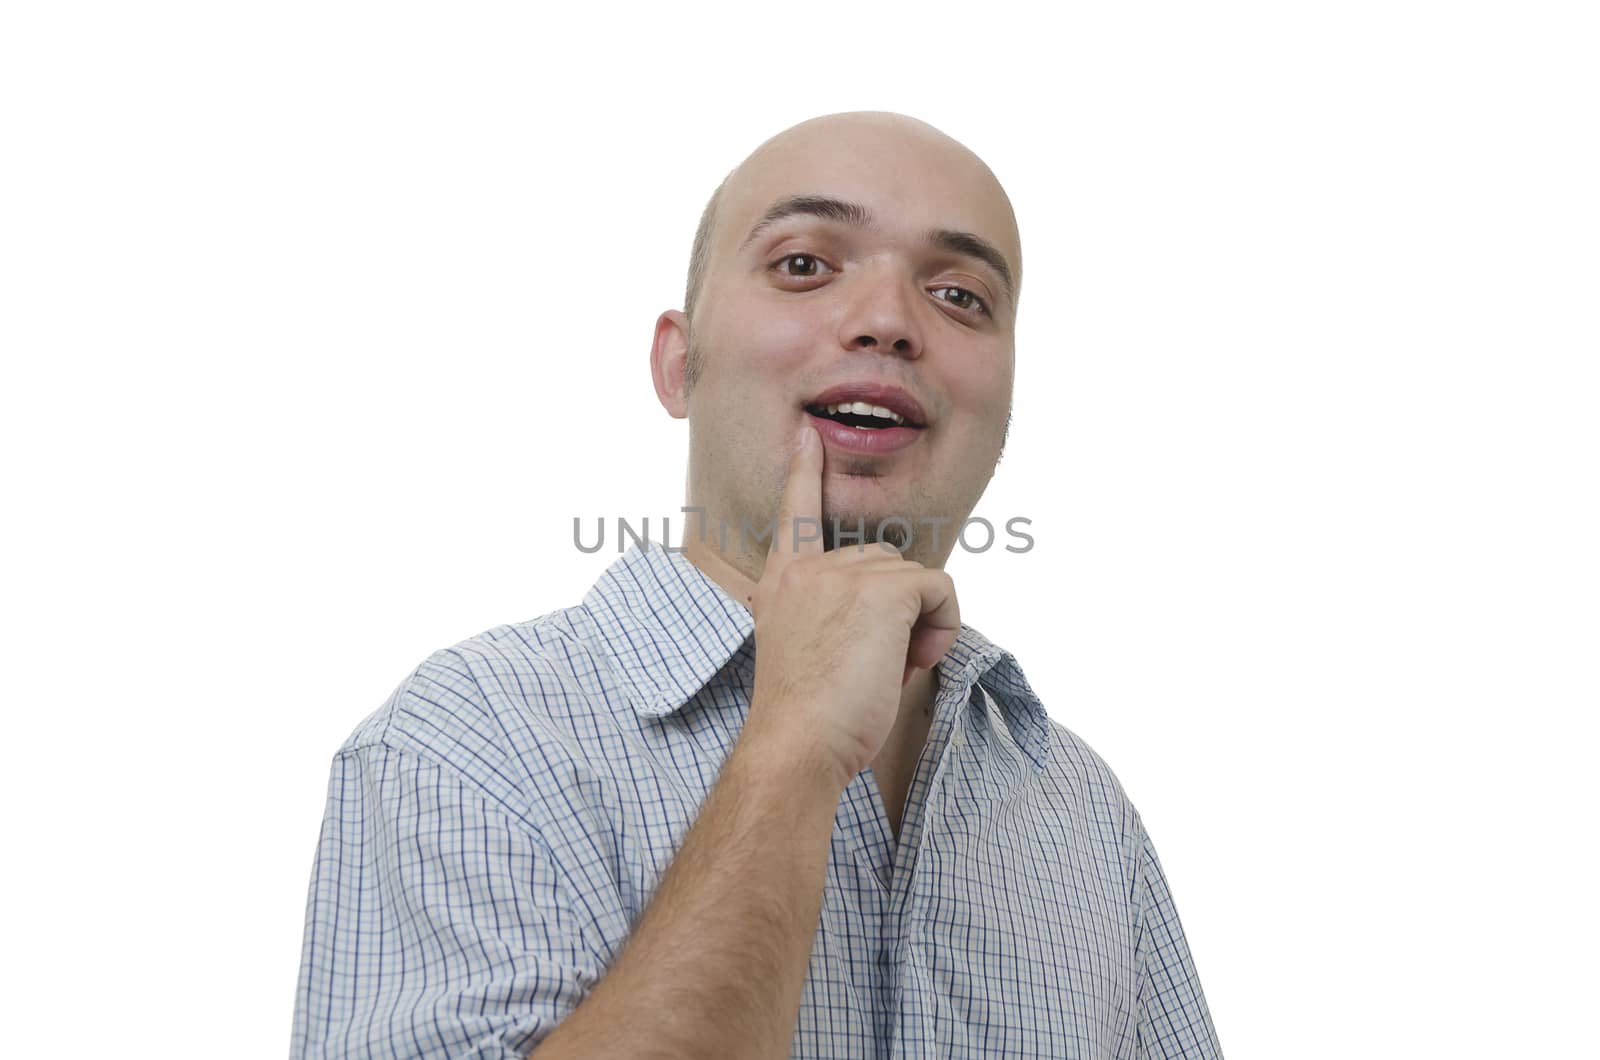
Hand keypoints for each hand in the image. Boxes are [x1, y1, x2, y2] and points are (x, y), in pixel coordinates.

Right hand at [742, 424, 960, 788]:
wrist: (797, 744)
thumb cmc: (807, 721)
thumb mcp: (807, 654)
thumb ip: (833, 619)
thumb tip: (894, 617)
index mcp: (783, 582)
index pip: (795, 515)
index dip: (802, 474)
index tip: (805, 438)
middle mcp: (810, 568)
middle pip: (887, 565)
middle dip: (899, 616)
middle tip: (877, 667)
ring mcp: (844, 574)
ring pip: (918, 582)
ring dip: (921, 627)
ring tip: (888, 671)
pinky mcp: (883, 590)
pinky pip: (941, 591)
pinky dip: (942, 628)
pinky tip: (912, 661)